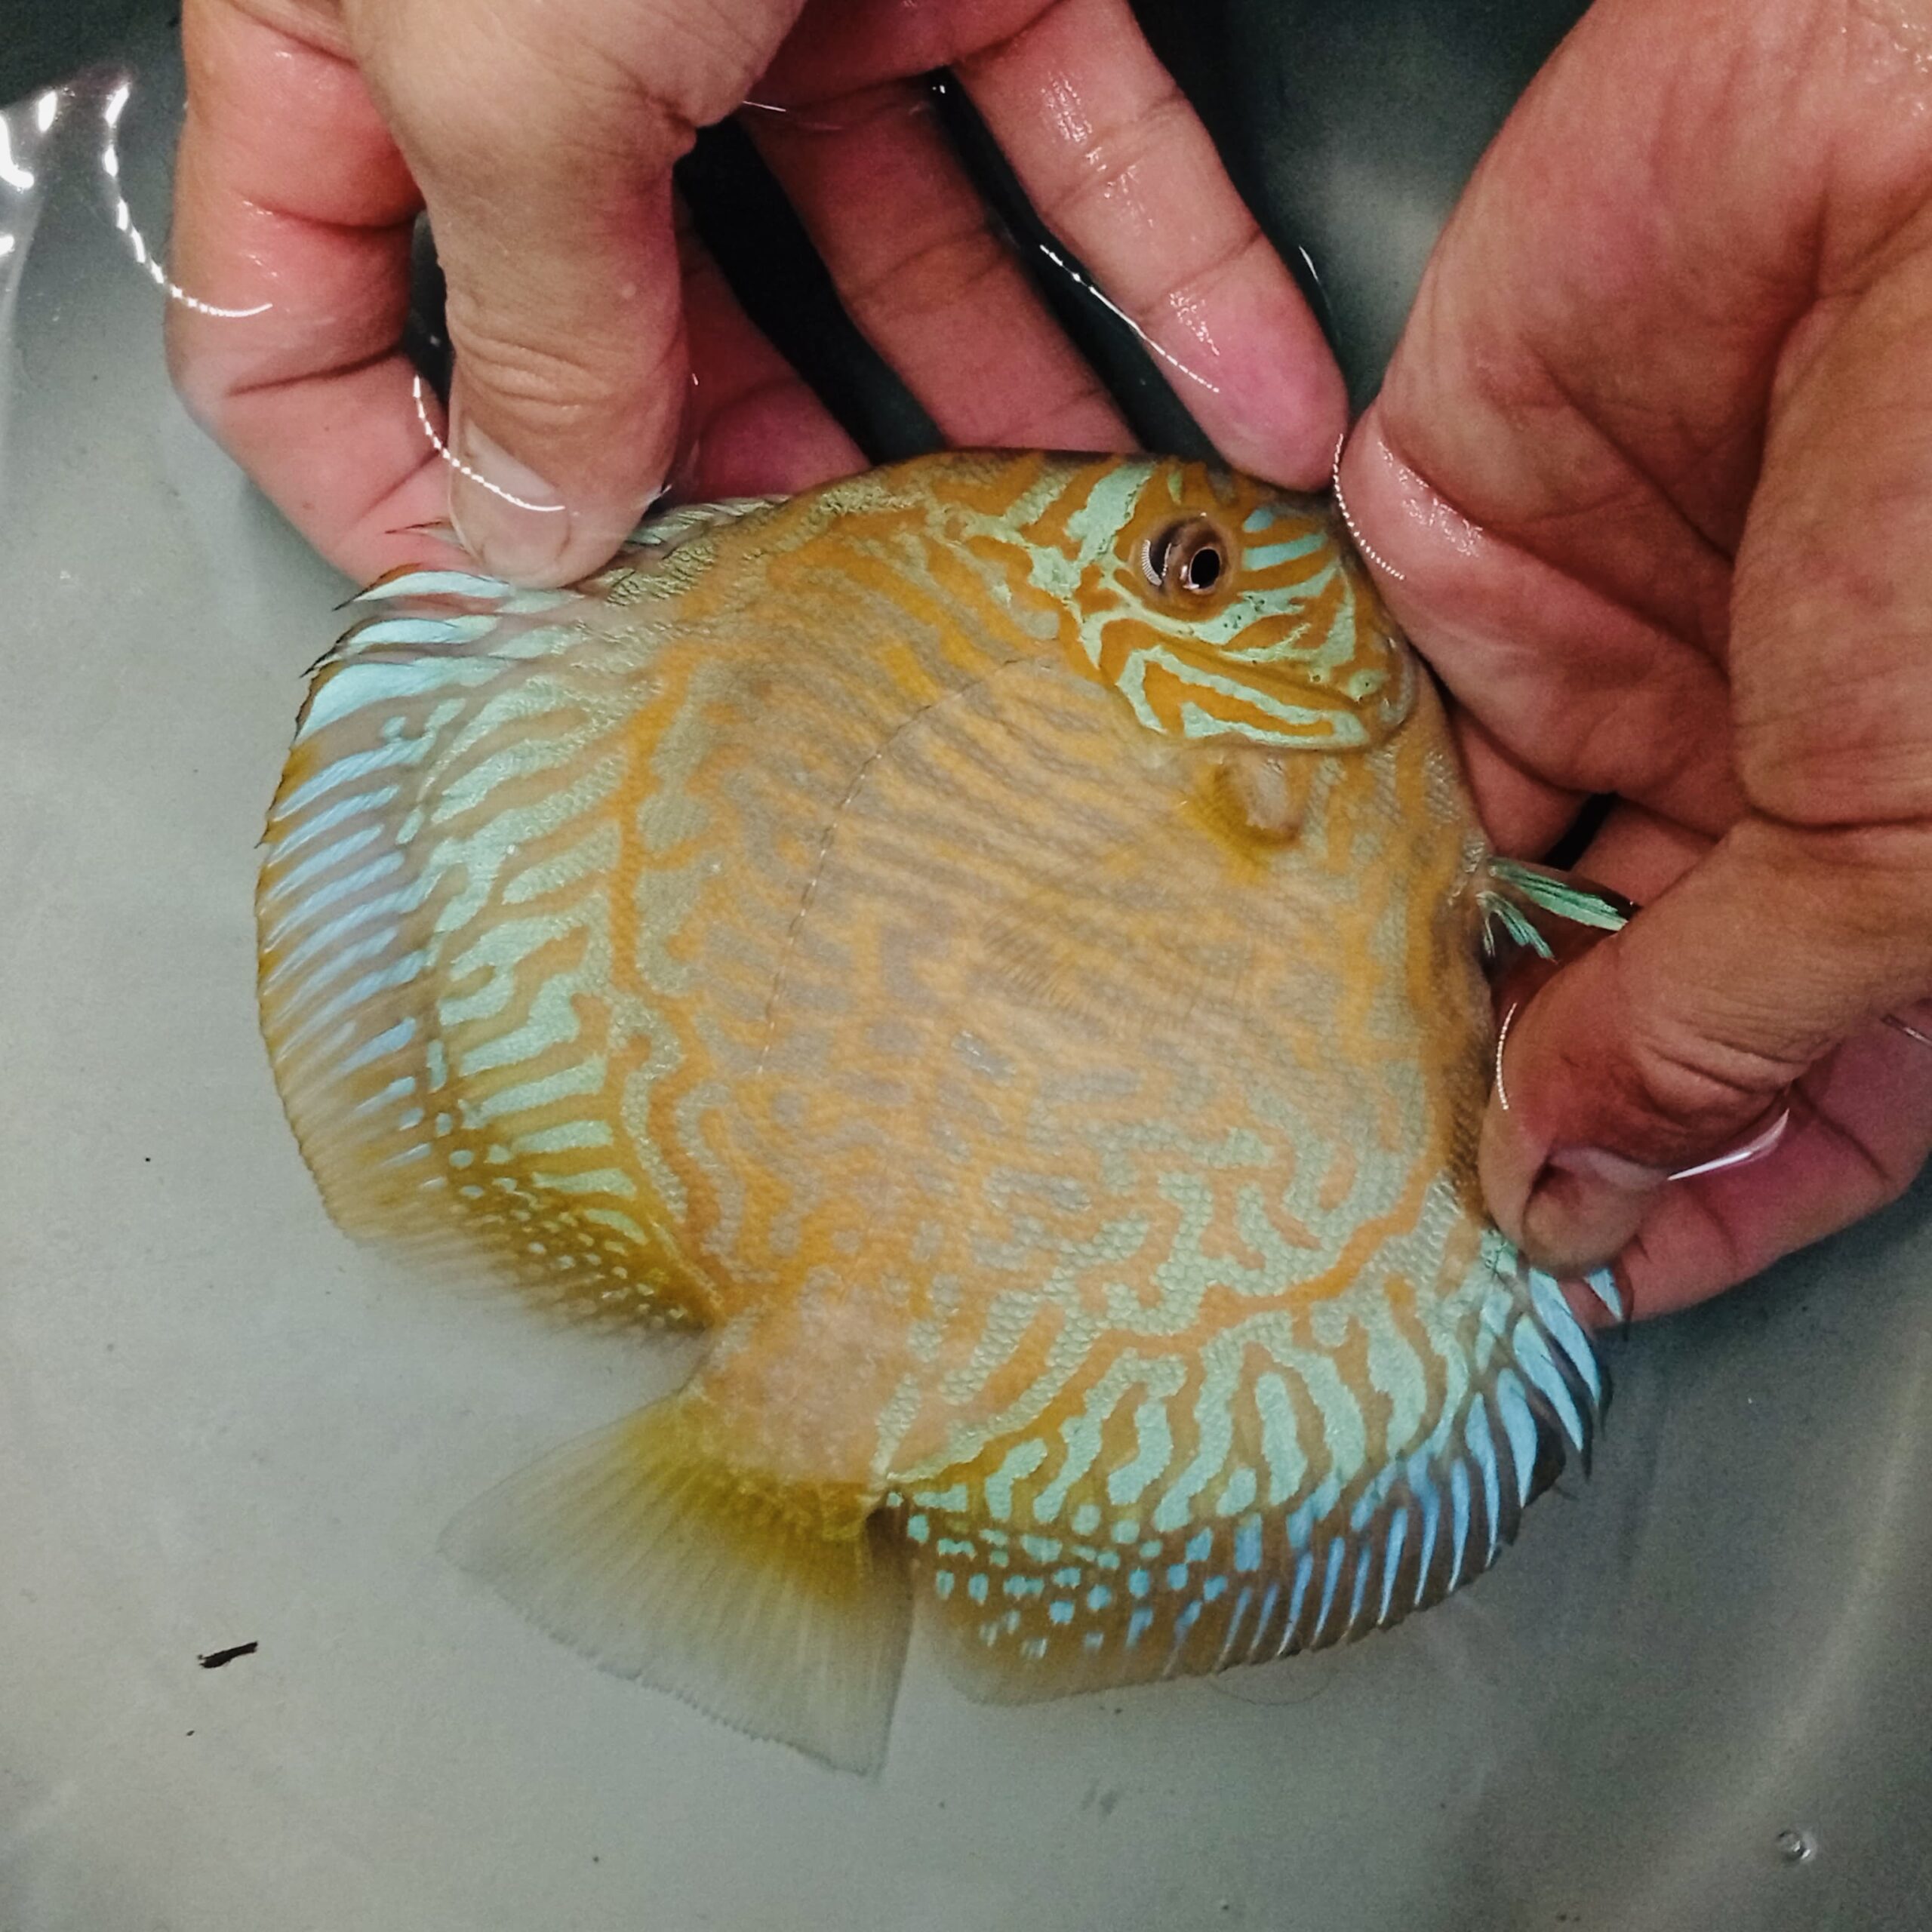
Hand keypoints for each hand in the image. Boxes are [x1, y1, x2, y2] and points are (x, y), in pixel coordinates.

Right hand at [165, 0, 1343, 585]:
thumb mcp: (511, 70)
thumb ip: (528, 314)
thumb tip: (530, 522)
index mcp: (379, 58)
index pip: (315, 331)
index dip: (400, 493)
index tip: (522, 621)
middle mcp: (579, 46)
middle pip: (652, 336)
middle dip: (757, 484)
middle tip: (832, 609)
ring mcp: (776, 6)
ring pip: (891, 264)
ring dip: (998, 415)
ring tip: (1069, 550)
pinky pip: (1078, 149)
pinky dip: (1174, 278)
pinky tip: (1241, 406)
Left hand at [1340, 0, 1931, 1314]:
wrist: (1900, 133)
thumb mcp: (1910, 825)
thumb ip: (1729, 1019)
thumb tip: (1586, 1180)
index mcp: (1893, 848)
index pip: (1783, 1086)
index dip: (1683, 1199)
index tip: (1561, 1288)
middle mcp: (1746, 771)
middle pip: (1601, 994)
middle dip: (1504, 1098)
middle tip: (1385, 1212)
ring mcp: (1599, 667)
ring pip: (1463, 878)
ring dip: (1382, 984)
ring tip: (1290, 1099)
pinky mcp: (1456, 564)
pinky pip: (1359, 732)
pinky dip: (1303, 829)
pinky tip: (1245, 931)